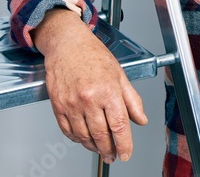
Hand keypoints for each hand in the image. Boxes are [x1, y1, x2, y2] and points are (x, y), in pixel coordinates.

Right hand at [32, 9, 147, 163]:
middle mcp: (89, 99)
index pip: (119, 126)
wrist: (67, 44)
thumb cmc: (93, 55)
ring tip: (100, 149)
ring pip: (83, 136)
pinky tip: (83, 139)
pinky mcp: (58, 106)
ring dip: (93, 147)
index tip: (126, 153)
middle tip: (113, 156)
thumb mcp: (120, 74)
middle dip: (109, 150)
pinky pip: (68, 131)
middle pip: (101, 135)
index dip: (124, 144)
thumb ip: (132, 100)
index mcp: (108, 90)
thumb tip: (141, 120)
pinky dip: (77, 139)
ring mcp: (71, 104)